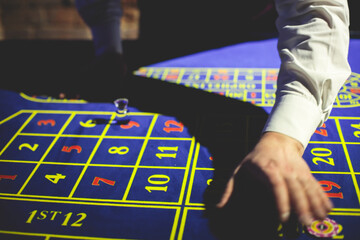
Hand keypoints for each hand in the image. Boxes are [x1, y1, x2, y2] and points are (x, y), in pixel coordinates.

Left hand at [217, 132, 332, 225]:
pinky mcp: (306, 172)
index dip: (281, 200)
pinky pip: (316, 185)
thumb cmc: (255, 158)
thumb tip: (218, 205)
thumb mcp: (239, 169)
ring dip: (315, 204)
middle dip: (302, 206)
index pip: (276, 185)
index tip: (284, 217)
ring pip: (308, 188)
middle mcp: (285, 169)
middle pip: (295, 188)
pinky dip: (323, 197)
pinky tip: (328, 209)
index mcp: (268, 169)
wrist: (276, 139)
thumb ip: (228, 188)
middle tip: (306, 224)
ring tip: (319, 220)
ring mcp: (297, 170)